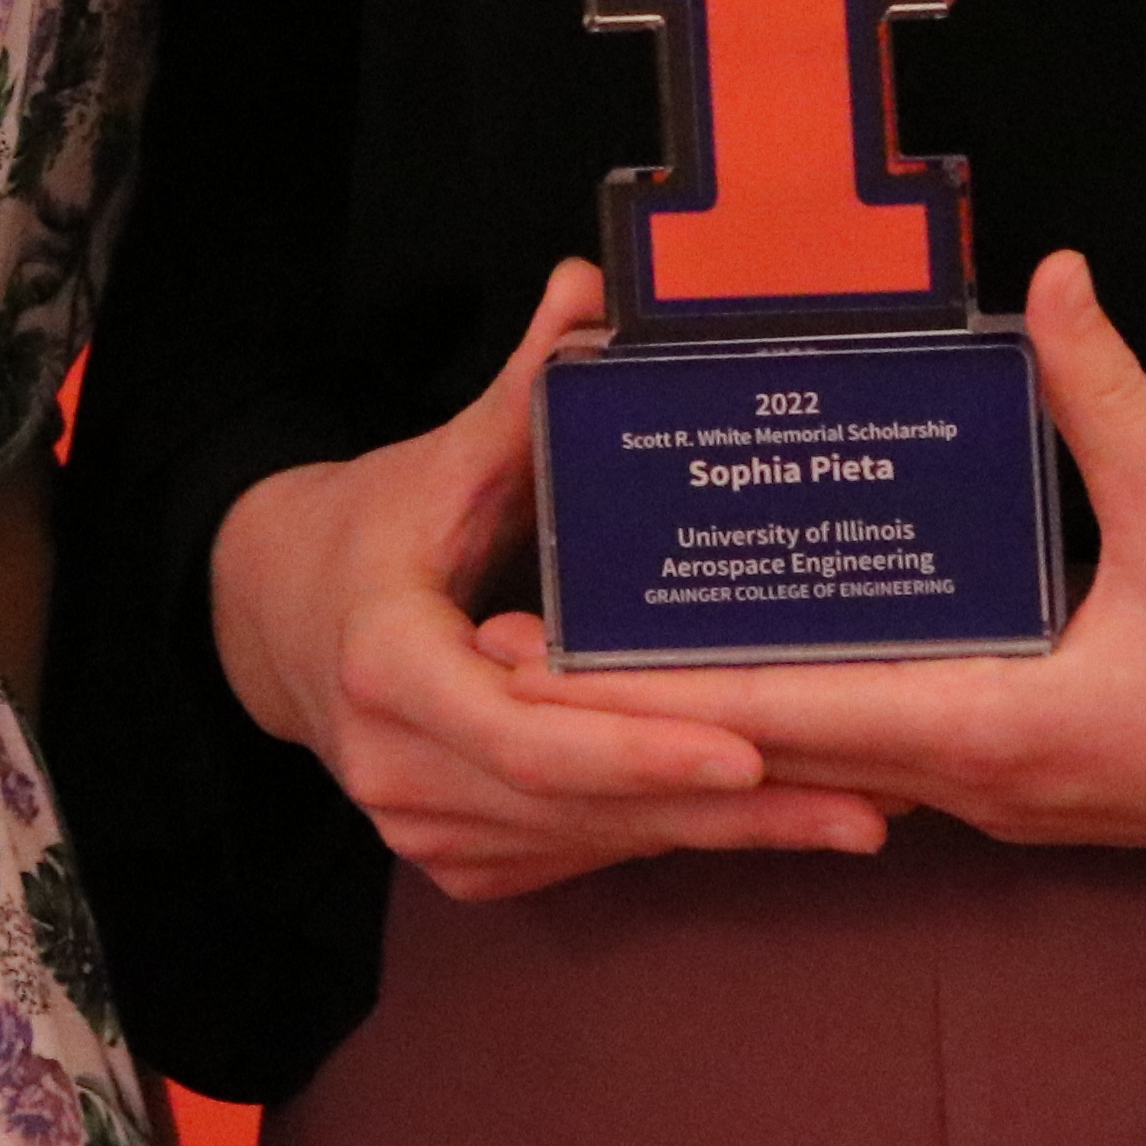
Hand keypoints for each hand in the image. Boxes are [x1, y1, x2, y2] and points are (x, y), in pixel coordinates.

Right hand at [212, 260, 897, 900]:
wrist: (280, 619)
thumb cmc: (378, 530)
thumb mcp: (443, 460)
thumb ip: (523, 388)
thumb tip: (594, 285)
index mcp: (387, 668)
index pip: (524, 734)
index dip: (637, 750)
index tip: (747, 752)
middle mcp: (399, 769)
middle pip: (583, 804)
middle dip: (729, 812)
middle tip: (865, 806)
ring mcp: (425, 830)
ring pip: (595, 842)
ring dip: (722, 836)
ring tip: (853, 812)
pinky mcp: (459, 861)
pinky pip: (581, 857)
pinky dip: (672, 835)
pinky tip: (776, 821)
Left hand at [468, 251, 1145, 884]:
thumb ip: (1111, 397)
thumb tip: (1053, 277)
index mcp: (992, 724)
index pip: (789, 708)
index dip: (664, 683)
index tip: (557, 652)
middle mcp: (972, 778)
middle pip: (781, 738)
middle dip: (659, 692)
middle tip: (538, 629)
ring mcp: (999, 794)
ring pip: (831, 753)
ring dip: (734, 700)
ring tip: (628, 632)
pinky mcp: (1028, 784)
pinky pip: (888, 752)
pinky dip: (815, 708)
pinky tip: (777, 652)